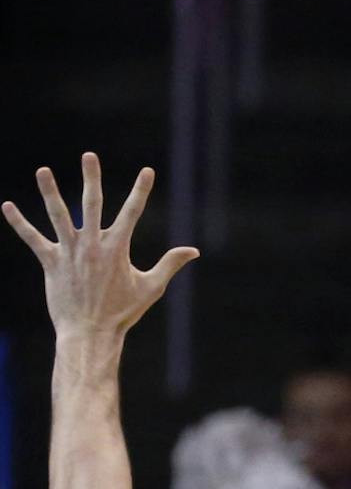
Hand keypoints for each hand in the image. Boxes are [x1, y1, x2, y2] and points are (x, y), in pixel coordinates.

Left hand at [4, 154, 197, 337]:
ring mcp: (70, 252)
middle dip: (91, 178)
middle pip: (91, 204)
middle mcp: (92, 245)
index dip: (141, 190)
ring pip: (58, 215)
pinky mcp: (51, 262)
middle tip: (89, 156)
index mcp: (117, 248)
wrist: (91, 332)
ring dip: (50, 192)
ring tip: (43, 170)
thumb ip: (170, 264)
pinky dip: (19, 223)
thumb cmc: (123, 312)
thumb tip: (194, 251)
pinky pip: (32, 238)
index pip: (132, 212)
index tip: (147, 171)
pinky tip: (7, 206)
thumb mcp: (152, 287)